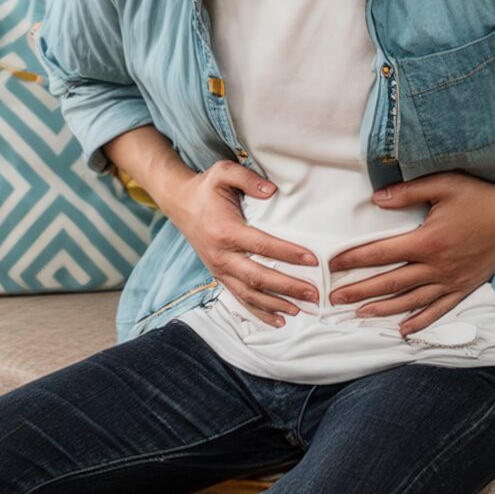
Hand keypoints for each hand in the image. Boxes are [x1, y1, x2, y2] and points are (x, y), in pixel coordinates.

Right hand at [166, 161, 317, 326]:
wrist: (180, 203)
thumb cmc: (206, 188)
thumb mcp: (224, 172)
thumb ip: (248, 179)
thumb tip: (272, 191)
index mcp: (226, 231)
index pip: (262, 246)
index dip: (288, 254)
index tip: (312, 260)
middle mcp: (221, 255)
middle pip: (258, 277)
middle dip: (288, 288)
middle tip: (314, 293)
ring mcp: (219, 269)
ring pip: (249, 294)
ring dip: (276, 304)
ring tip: (302, 309)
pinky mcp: (219, 276)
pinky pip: (239, 298)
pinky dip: (259, 312)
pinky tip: (279, 320)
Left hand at [328, 172, 494, 336]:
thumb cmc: (479, 197)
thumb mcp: (442, 185)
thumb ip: (406, 192)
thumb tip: (375, 199)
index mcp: (427, 241)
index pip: (381, 253)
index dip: (354, 260)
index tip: (333, 265)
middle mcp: (437, 266)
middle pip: (390, 283)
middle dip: (359, 291)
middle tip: (334, 300)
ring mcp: (451, 280)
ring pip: (410, 301)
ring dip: (383, 309)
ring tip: (359, 315)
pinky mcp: (464, 287)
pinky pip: (439, 310)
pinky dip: (420, 321)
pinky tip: (403, 329)